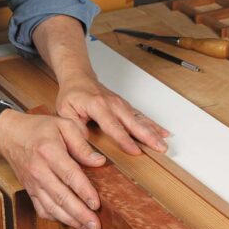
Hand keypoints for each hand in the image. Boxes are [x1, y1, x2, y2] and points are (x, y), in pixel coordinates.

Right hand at [0, 109, 105, 228]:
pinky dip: (56, 218)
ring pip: (52, 207)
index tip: (96, 204)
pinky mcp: (30, 190)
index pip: (69, 175)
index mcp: (49, 151)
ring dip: (70, 220)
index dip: (84, 191)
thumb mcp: (64, 125)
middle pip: (61, 197)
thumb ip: (82, 144)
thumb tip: (99, 162)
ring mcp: (33, 183)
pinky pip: (42, 209)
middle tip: (96, 226)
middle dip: (80, 214)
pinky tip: (70, 222)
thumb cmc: (39, 128)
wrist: (9, 134)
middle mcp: (39, 170)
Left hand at [55, 75, 169, 154]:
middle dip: (148, 136)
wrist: (79, 78)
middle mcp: (113, 104)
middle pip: (133, 122)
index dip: (124, 139)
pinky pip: (141, 116)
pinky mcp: (126, 107)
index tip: (135, 150)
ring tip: (164, 143)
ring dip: (154, 131)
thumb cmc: (72, 96)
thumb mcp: (65, 114)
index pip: (112, 126)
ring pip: (140, 119)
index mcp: (97, 105)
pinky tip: (163, 132)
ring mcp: (121, 104)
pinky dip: (153, 125)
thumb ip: (75, 132)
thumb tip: (87, 149)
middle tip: (160, 148)